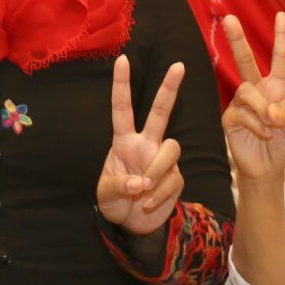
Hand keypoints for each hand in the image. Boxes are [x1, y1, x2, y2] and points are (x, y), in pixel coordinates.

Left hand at [97, 56, 185, 236]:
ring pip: (171, 148)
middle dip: (169, 89)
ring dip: (156, 170)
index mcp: (124, 141)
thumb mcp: (106, 194)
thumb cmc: (115, 202)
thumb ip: (119, 185)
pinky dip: (159, 194)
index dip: (121, 85)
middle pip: (160, 112)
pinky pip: (173, 179)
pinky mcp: (176, 177)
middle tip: (178, 65)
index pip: (122, 109)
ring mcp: (162, 159)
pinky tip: (148, 204)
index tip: (122, 59)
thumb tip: (141, 182)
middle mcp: (146, 144)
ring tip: (143, 191)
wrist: (133, 225)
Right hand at [221, 14, 284, 184]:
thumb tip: (270, 110)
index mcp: (276, 88)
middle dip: (237, 39)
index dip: (282, 38)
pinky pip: (241, 112)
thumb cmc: (282, 144)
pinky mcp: (229, 117)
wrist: (267, 168)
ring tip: (271, 126)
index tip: (281, 15)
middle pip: (245, 60)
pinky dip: (257, 125)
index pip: (281, 59)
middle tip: (229, 18)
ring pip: (246, 91)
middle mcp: (257, 90)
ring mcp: (241, 103)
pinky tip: (263, 134)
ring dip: (261, 109)